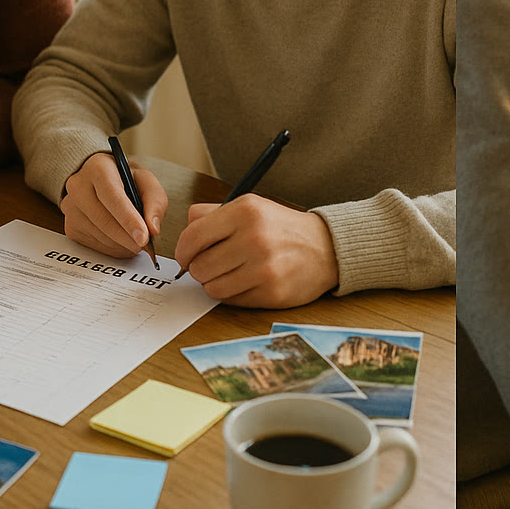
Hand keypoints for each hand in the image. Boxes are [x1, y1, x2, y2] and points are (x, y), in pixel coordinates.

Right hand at [61, 152, 167, 257]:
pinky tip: (122, 241)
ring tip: (136, 241)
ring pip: (99, 236)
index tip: (143, 237)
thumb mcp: (146, 181)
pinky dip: (113, 248)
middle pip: (103, 219)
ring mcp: (71, 208)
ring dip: (122, 244)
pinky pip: (93, 245)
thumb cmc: (125, 180)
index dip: (128, 219)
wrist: (100, 180)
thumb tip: (152, 229)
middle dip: (128, 237)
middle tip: (146, 245)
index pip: (112, 196)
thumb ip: (155, 202)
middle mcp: (78, 186)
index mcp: (98, 168)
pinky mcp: (70, 227)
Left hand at [174, 196, 339, 307]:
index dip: (182, 252)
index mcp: (245, 212)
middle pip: (199, 267)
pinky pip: (231, 301)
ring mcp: (264, 268)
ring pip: (212, 288)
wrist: (327, 248)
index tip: (186, 256)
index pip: (192, 237)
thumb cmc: (283, 229)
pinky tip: (247, 282)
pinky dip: (233, 294)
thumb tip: (187, 223)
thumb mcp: (252, 207)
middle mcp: (254, 238)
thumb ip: (214, 213)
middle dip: (200, 268)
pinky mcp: (271, 293)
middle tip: (213, 264)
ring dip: (216, 283)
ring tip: (231, 273)